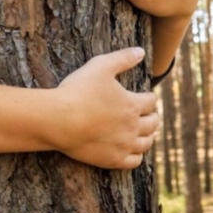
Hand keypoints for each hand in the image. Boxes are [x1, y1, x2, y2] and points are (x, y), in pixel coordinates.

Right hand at [50, 47, 158, 169]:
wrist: (59, 121)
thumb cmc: (77, 91)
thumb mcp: (99, 66)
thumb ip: (122, 58)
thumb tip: (141, 51)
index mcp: (132, 104)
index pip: (151, 101)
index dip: (148, 97)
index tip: (145, 96)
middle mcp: (133, 126)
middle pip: (153, 123)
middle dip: (152, 117)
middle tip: (147, 115)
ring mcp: (124, 145)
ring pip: (146, 143)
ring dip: (147, 136)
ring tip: (144, 133)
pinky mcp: (113, 159)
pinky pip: (134, 161)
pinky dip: (136, 156)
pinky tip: (132, 151)